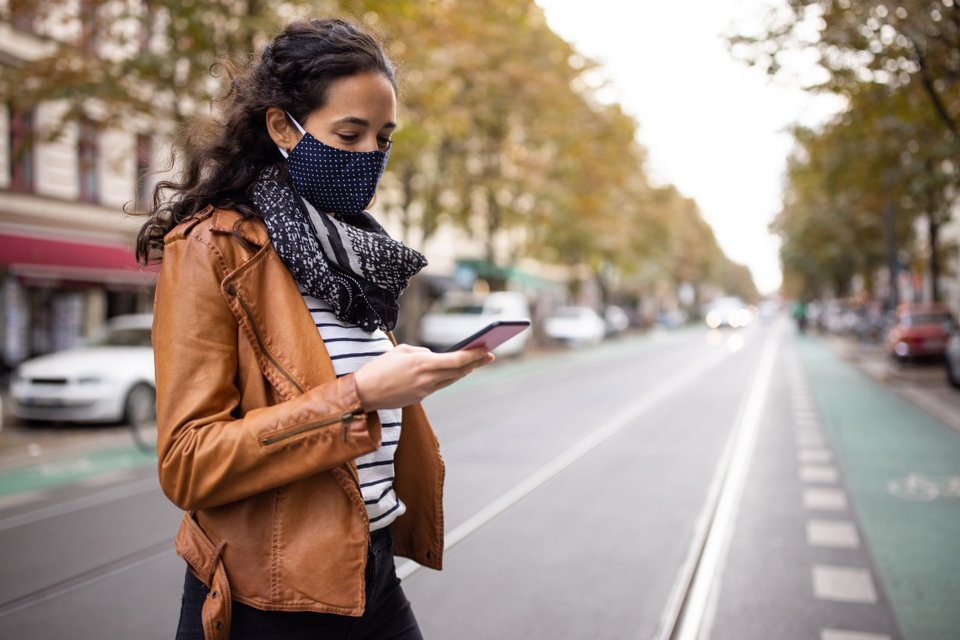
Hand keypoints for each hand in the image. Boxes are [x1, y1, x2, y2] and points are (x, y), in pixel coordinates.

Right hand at [353, 344, 494, 411]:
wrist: (363, 394)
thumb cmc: (379, 368)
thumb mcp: (400, 351)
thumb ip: (420, 353)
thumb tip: (434, 357)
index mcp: (422, 364)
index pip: (456, 360)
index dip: (474, 355)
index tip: (487, 349)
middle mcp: (427, 379)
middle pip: (459, 372)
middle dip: (476, 362)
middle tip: (490, 354)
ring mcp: (424, 391)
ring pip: (451, 380)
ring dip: (465, 370)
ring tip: (476, 361)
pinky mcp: (420, 398)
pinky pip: (439, 386)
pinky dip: (449, 377)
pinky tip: (456, 372)